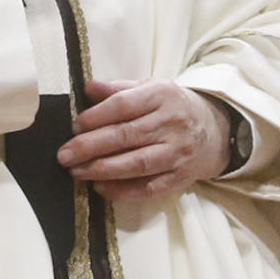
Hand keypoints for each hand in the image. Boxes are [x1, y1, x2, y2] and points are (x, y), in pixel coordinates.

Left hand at [58, 80, 232, 201]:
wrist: (215, 131)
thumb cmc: (173, 107)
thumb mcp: (150, 88)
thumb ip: (119, 89)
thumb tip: (87, 89)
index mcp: (162, 95)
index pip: (123, 106)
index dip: (95, 117)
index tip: (74, 127)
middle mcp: (172, 123)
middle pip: (126, 136)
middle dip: (90, 147)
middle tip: (64, 155)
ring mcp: (177, 152)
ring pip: (136, 164)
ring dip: (102, 170)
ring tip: (76, 172)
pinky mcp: (180, 177)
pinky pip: (147, 188)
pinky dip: (121, 190)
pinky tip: (100, 187)